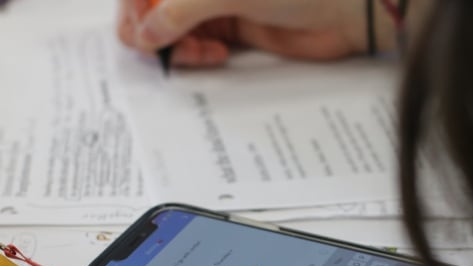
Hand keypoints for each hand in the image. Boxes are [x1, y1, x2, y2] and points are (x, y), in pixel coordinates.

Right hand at [117, 0, 379, 67]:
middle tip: (159, 48)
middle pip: (150, 6)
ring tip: (196, 52)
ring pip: (169, 29)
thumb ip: (179, 11)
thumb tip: (143, 35)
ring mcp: (211, 3)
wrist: (340, 11)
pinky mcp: (228, 27)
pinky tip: (214, 54)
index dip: (133, 6)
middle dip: (149, 27)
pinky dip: (195, 54)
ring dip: (174, 45)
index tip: (137, 28)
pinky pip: (194, 44)